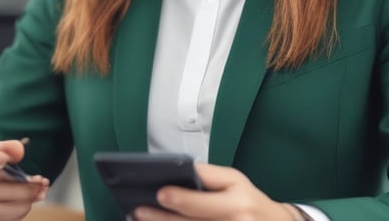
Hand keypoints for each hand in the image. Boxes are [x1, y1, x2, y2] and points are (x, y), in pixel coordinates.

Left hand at [132, 163, 295, 220]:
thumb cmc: (250, 201)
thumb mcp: (236, 181)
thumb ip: (208, 176)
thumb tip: (176, 172)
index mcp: (237, 203)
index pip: (203, 202)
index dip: (180, 198)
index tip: (160, 193)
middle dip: (161, 217)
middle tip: (138, 210)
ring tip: (140, 219)